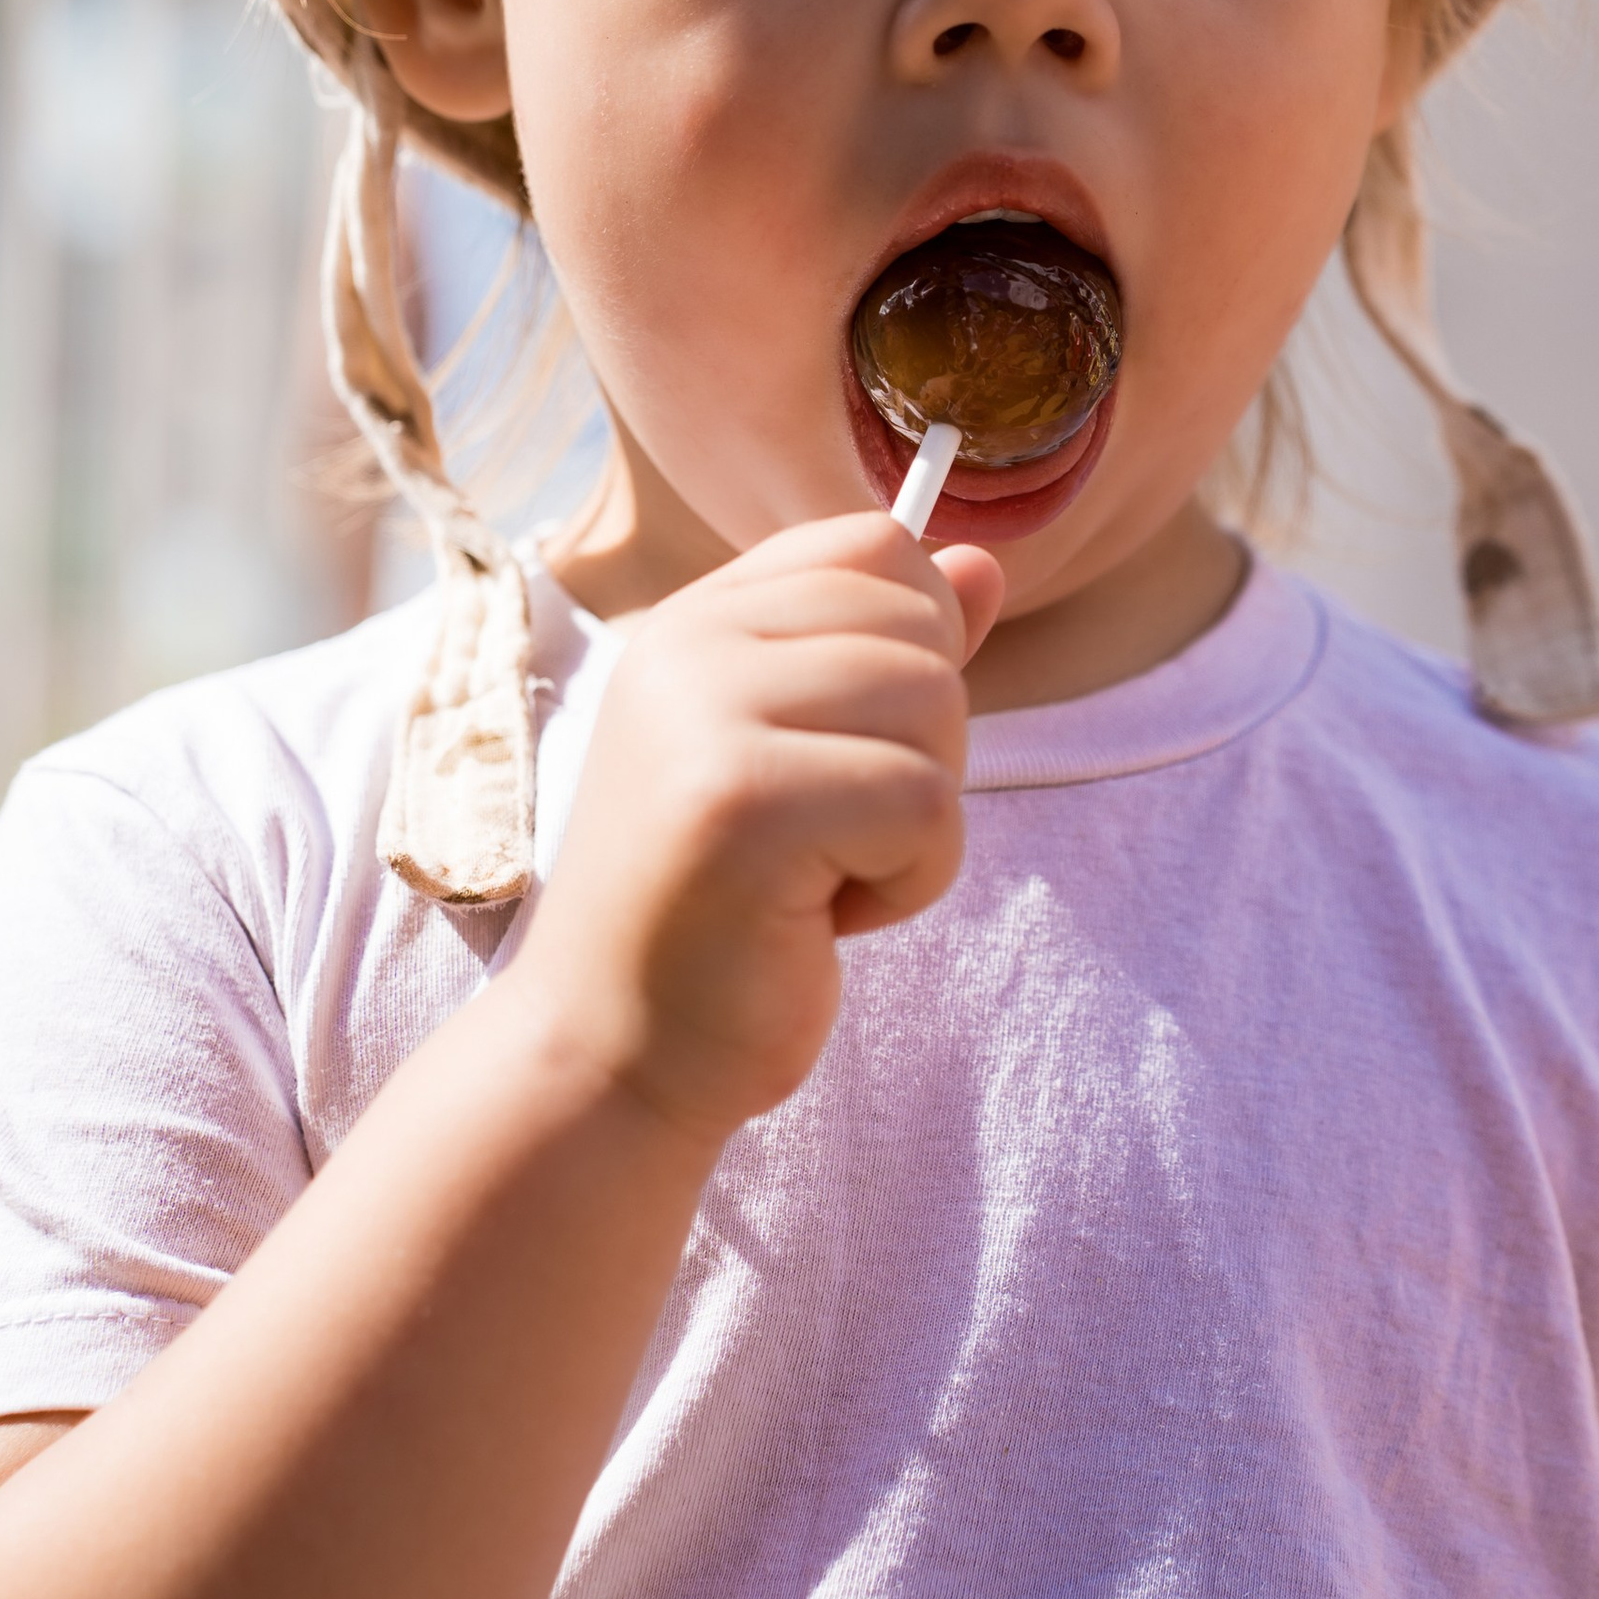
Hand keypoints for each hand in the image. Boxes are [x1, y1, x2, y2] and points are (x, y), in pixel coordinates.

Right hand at [513, 515, 1005, 1150]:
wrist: (613, 1054)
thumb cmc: (719, 912)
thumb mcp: (802, 755)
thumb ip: (887, 653)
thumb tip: (986, 562)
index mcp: (697, 620)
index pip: (871, 545)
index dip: (913, 642)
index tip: (848, 745)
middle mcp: (690, 645)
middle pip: (919, 627)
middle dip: (920, 747)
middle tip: (826, 833)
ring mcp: (706, 716)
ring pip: (934, 709)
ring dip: (916, 820)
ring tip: (818, 875)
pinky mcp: (742, 802)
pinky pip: (926, 805)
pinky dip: (909, 881)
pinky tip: (820, 917)